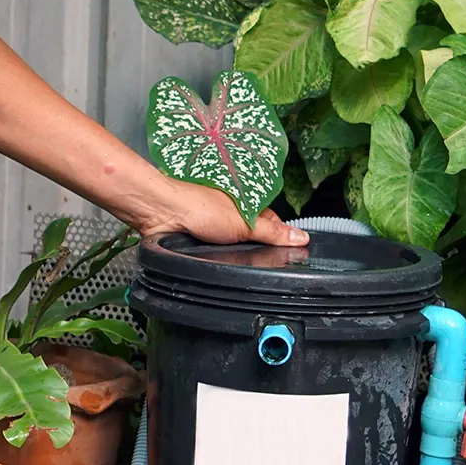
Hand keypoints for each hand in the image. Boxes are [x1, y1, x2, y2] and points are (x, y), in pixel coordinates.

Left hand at [134, 178, 308, 248]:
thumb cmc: (200, 209)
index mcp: (248, 202)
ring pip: (237, 241)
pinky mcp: (202, 234)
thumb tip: (301, 238)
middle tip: (265, 260)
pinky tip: (223, 260)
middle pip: (255, 233)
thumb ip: (271, 233)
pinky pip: (220, 247)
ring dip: (240, 251)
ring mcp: (217, 223)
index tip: (291, 252)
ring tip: (243, 261)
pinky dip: (223, 254)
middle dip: (260, 246)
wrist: (164, 214)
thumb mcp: (243, 224)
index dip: (280, 237)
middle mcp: (233, 211)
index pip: (273, 222)